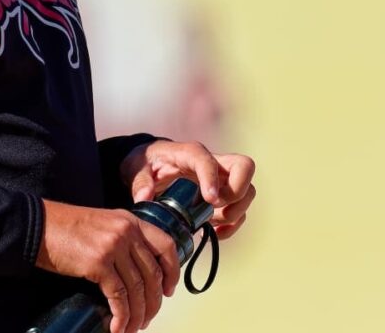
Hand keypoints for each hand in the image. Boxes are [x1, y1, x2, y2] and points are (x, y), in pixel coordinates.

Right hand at [36, 200, 179, 332]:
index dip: (172, 272)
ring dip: (137, 314)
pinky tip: (118, 326)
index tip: (169, 290)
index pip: (166, 245)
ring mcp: (113, 246)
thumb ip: (122, 238)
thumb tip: (137, 271)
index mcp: (130, 220)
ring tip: (133, 327)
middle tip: (147, 318)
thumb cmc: (65, 227)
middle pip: (153, 274)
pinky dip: (121, 316)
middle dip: (153, 302)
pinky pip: (118, 297)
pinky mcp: (98, 263)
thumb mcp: (103, 223)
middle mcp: (126, 231)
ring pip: (137, 289)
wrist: (38, 225)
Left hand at [120, 140, 255, 239]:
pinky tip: (216, 232)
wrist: (150, 165)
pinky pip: (240, 210)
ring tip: (210, 221)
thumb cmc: (146, 163)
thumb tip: (144, 197)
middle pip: (244, 168)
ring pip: (247, 191)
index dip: (213, 179)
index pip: (208, 161)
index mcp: (189, 153)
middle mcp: (212, 162)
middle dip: (236, 193)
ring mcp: (222, 178)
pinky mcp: (224, 194)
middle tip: (214, 208)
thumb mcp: (136, 168)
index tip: (211, 200)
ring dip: (234, 211)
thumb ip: (140, 182)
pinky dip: (232, 224)